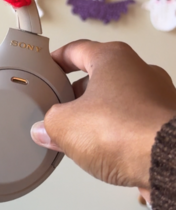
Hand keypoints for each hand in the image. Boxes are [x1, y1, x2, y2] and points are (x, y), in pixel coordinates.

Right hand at [31, 41, 175, 188]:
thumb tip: (45, 129)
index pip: (76, 49)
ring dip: (99, 115)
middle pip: (98, 77)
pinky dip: (118, 133)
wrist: (168, 159)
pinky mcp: (167, 122)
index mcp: (113, 58)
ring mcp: (158, 96)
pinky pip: (134, 123)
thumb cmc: (126, 131)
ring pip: (118, 101)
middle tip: (61, 110)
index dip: (57, 59)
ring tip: (82, 137)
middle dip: (77, 95)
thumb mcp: (64, 125)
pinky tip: (106, 150)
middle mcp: (140, 70)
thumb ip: (49, 123)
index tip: (49, 65)